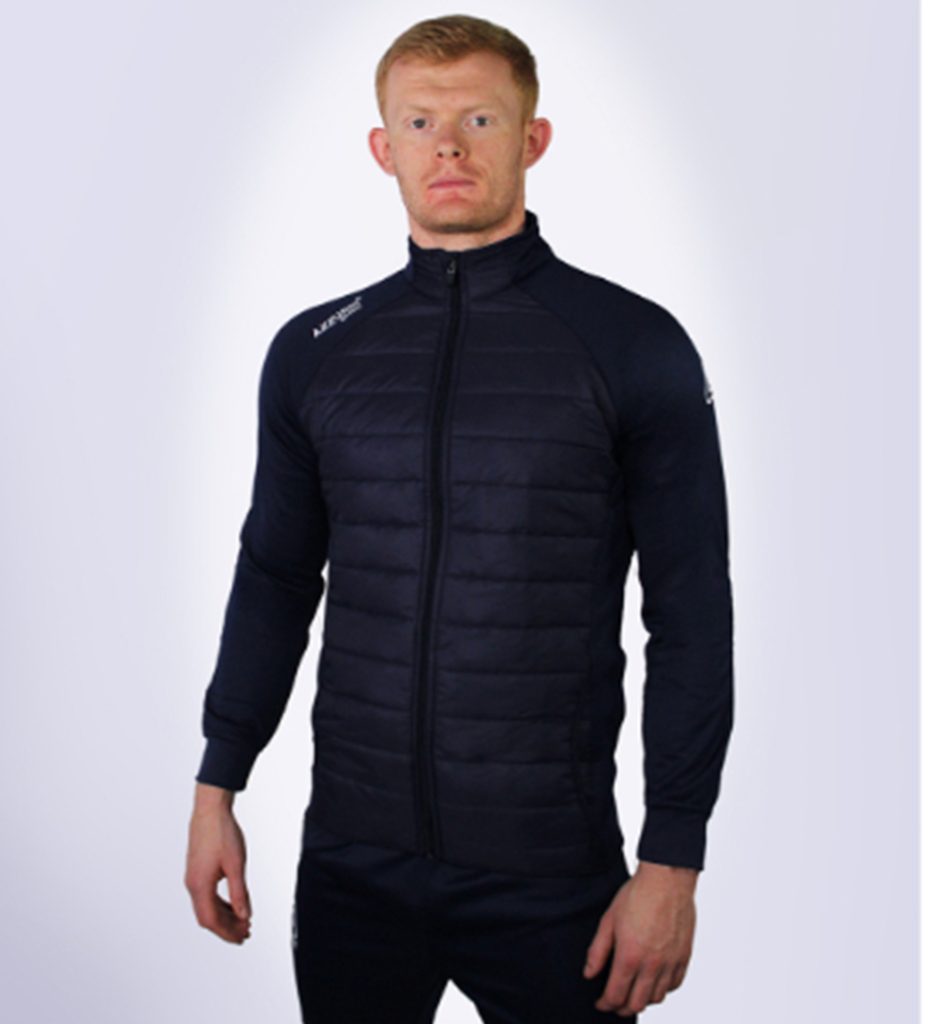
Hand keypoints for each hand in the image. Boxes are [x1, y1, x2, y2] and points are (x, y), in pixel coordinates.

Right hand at [184, 783, 251, 943]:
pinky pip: (206, 895)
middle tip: (245, 933)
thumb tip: (244, 916)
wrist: (210, 810)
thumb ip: (240, 893)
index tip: (242, 938)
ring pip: (206, 906)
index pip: (211, 920)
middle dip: (226, 927)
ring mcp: (193, 877)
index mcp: (200, 885)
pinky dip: (220, 904)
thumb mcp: (236, 865)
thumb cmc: (222, 833)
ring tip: (242, 921)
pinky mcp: (197, 870)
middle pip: (207, 916)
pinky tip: (233, 904)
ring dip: (224, 916)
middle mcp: (192, 884)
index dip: (227, 932)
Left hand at [582, 860, 697, 1015]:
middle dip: (622, 1008)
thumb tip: (589, 974)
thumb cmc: (637, 894)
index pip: (616, 995)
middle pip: (637, 1003)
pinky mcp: (684, 956)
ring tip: (633, 992)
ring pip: (657, 997)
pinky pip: (674, 985)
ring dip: (643, 1000)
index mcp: (630, 956)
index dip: (605, 1004)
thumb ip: (598, 951)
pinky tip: (654, 981)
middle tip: (615, 1002)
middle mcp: (652, 964)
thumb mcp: (608, 920)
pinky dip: (663, 989)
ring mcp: (670, 962)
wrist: (667, 879)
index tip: (600, 1003)